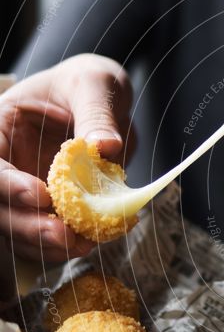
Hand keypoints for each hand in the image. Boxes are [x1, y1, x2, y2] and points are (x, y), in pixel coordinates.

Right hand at [0, 54, 132, 260]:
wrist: (103, 103)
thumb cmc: (88, 84)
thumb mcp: (95, 84)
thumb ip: (97, 114)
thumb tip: (105, 146)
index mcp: (0, 127)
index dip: (7, 185)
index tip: (42, 195)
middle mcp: (5, 163)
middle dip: (27, 225)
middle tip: (65, 235)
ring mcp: (21, 191)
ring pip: (16, 230)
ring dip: (45, 245)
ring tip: (83, 244)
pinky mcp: (45, 211)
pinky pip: (43, 238)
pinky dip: (63, 247)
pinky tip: (90, 242)